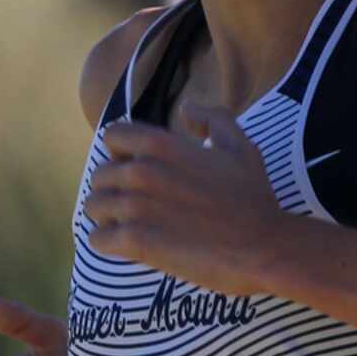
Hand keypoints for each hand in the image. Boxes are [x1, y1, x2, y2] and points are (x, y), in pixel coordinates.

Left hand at [82, 102, 286, 297]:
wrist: (262, 247)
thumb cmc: (253, 198)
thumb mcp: (240, 146)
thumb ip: (212, 117)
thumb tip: (187, 108)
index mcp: (161, 145)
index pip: (113, 136)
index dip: (122, 153)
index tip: (136, 169)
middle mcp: (142, 172)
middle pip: (101, 175)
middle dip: (115, 189)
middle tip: (136, 205)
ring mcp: (135, 207)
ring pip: (94, 207)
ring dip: (108, 217)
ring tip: (129, 226)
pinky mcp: (135, 242)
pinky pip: (97, 239)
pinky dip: (108, 243)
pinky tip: (127, 246)